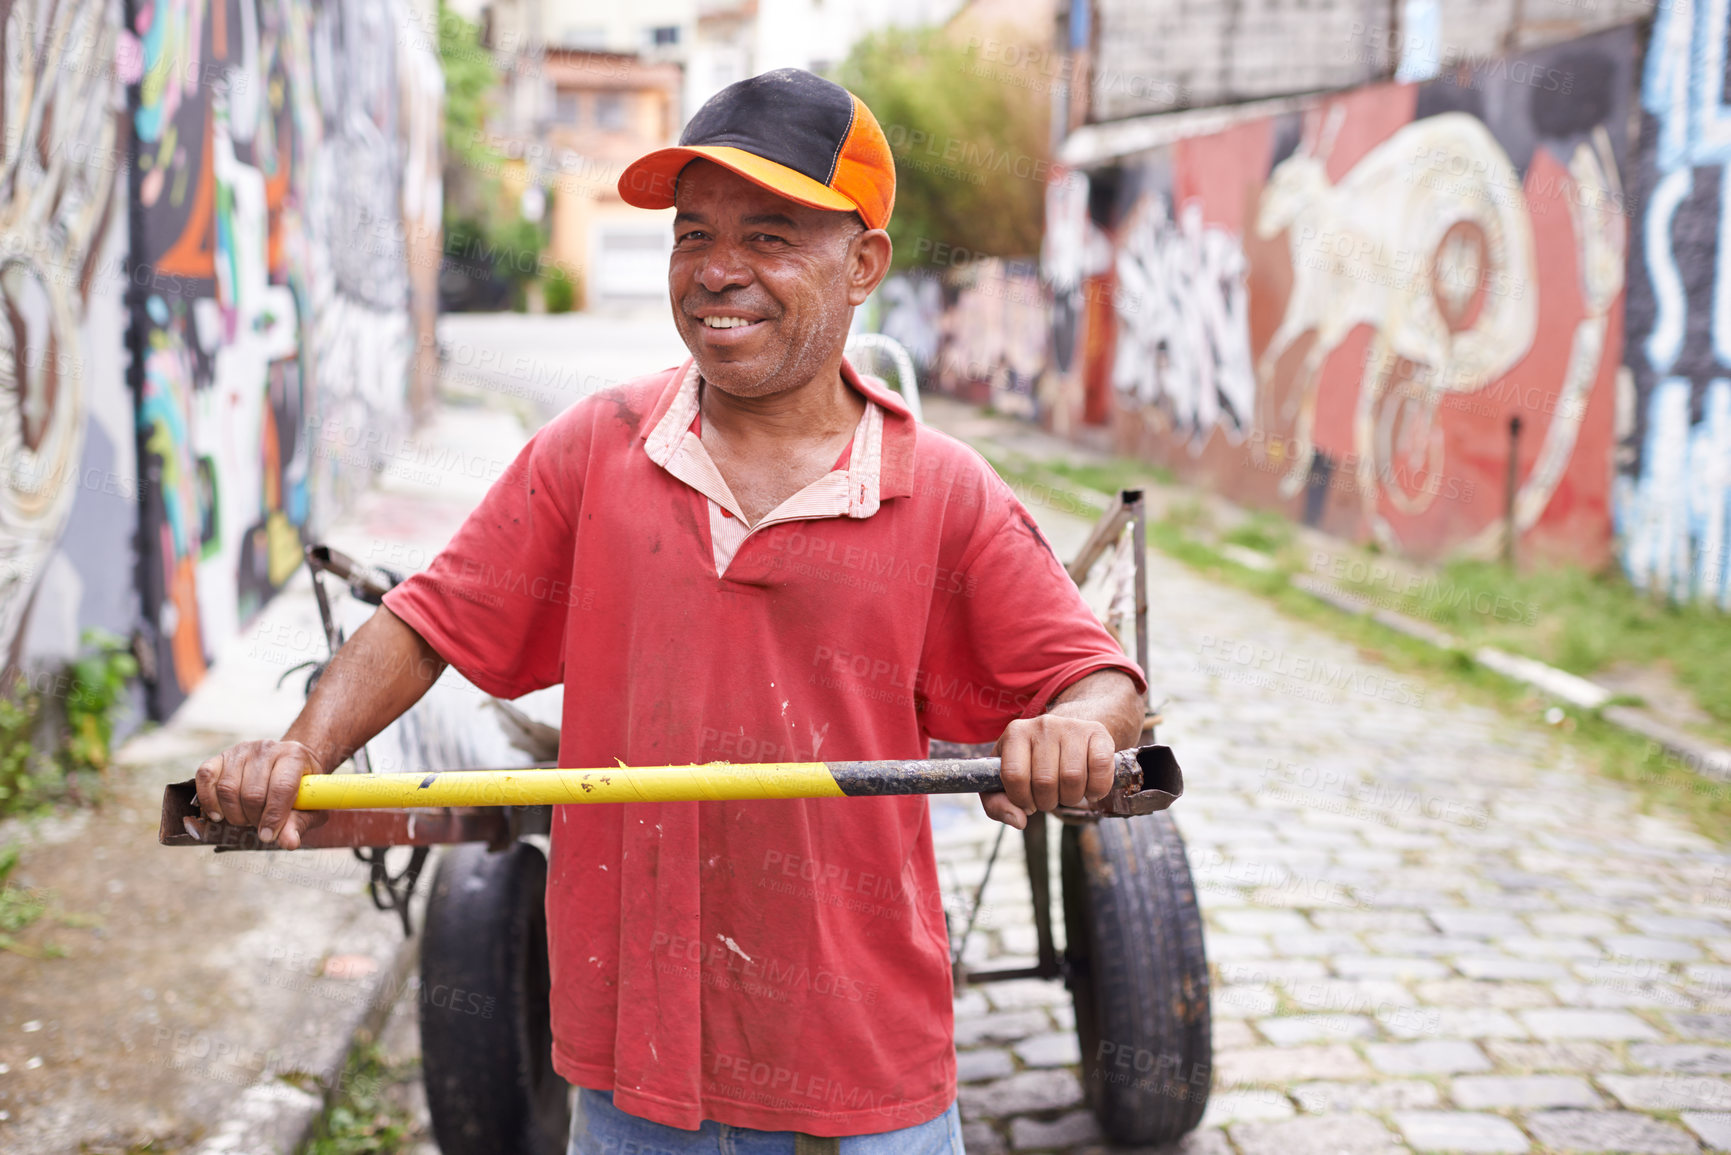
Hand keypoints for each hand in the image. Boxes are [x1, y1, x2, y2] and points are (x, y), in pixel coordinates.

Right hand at [194, 739, 329, 849]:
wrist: (287, 765)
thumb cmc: (300, 788)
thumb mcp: (309, 806)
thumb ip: (299, 823)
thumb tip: (289, 843)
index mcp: (294, 756)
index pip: (282, 788)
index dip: (274, 817)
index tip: (268, 836)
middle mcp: (267, 748)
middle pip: (252, 793)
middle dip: (254, 818)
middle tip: (259, 824)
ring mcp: (241, 750)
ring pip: (228, 789)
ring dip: (234, 814)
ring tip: (245, 818)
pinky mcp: (220, 757)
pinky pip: (205, 776)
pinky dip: (208, 800)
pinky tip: (218, 814)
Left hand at [983, 715, 1115, 828]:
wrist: (1068, 735)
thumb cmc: (1033, 763)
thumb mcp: (1005, 779)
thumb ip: (997, 804)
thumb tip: (1018, 821)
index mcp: (1015, 734)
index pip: (1014, 775)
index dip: (1021, 799)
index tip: (1027, 802)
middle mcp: (1043, 725)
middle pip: (1045, 781)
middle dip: (1047, 802)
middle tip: (1050, 798)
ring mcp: (1072, 727)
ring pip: (1072, 778)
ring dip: (1071, 798)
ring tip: (1067, 792)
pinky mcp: (1098, 733)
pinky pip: (1100, 767)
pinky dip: (1096, 788)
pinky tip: (1089, 789)